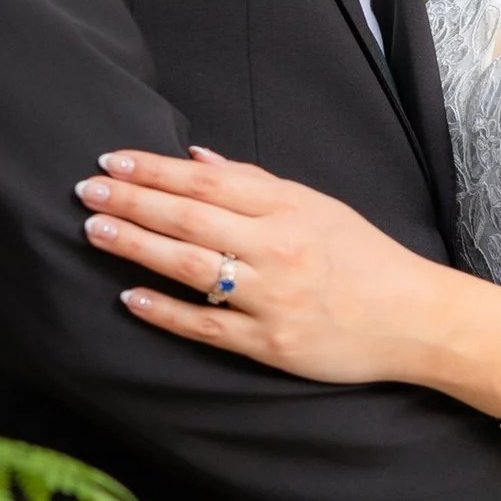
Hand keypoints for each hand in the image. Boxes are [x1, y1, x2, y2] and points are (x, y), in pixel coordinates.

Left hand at [78, 147, 443, 384]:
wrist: (414, 318)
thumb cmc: (363, 256)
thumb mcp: (315, 205)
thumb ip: (252, 183)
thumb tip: (194, 157)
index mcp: (287, 208)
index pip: (205, 182)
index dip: (154, 169)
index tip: (111, 160)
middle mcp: (276, 248)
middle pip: (189, 220)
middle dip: (133, 201)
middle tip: (85, 190)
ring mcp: (271, 297)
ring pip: (190, 268)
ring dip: (137, 247)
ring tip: (95, 231)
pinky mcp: (270, 343)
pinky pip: (207, 326)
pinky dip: (165, 312)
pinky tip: (129, 298)